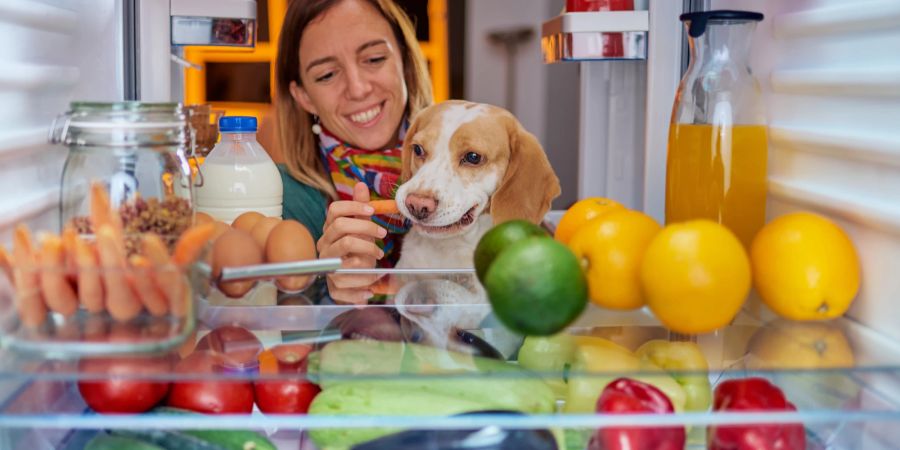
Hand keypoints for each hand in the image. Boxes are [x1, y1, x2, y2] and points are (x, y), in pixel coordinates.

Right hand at [317, 182, 386, 303]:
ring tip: (378, 262)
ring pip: (346, 258)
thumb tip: (360, 184)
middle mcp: (324, 247)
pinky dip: (361, 290)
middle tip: (382, 235)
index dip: (353, 206)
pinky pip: (345, 289)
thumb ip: (360, 209)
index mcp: (329, 231)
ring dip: (368, 260)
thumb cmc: (357, 250)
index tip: (372, 211)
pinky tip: (371, 289)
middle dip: (366, 230)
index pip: (334, 210)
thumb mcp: (361, 228)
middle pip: (341, 229)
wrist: (352, 279)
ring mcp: (327, 267)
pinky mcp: (333, 288)